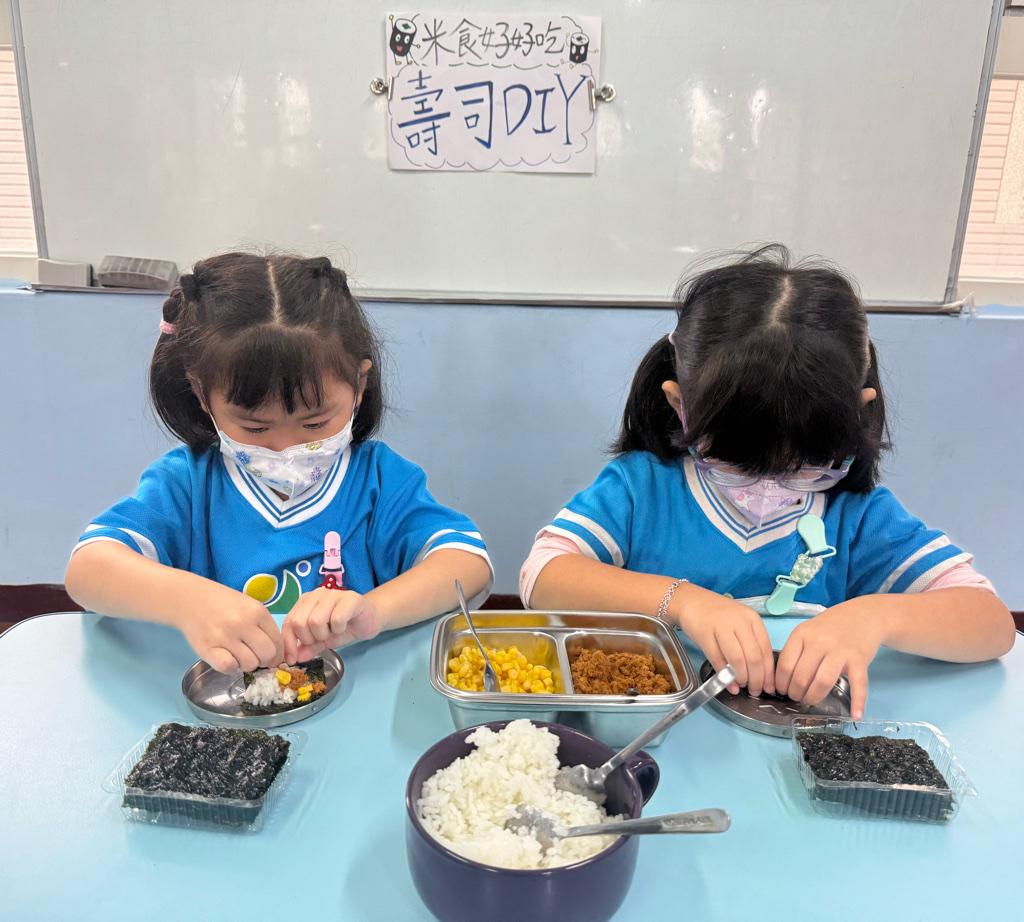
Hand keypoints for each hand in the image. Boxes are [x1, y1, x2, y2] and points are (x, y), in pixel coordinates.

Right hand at [177, 586, 283, 673]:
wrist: (190, 598)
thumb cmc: (223, 603)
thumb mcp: (249, 606)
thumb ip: (263, 626)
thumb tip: (277, 654)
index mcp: (257, 612)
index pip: (278, 642)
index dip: (277, 654)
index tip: (272, 657)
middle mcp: (243, 623)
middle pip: (267, 655)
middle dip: (264, 660)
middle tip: (255, 656)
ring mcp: (225, 636)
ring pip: (250, 664)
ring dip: (246, 663)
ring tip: (238, 653)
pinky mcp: (208, 648)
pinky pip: (229, 667)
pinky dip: (230, 667)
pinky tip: (226, 657)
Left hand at [281, 588, 382, 663]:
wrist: (370, 619)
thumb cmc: (344, 627)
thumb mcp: (323, 640)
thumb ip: (308, 647)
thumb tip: (294, 658)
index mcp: (306, 602)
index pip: (288, 623)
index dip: (289, 643)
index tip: (292, 660)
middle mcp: (316, 594)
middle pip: (300, 622)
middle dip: (309, 639)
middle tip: (322, 639)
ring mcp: (333, 594)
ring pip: (316, 621)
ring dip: (324, 634)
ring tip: (333, 632)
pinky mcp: (350, 598)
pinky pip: (336, 619)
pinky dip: (339, 629)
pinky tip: (344, 627)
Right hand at [670, 584, 775, 695]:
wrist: (690, 601)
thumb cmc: (717, 615)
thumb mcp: (739, 622)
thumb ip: (750, 642)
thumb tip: (760, 673)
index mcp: (752, 619)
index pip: (766, 650)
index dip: (768, 673)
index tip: (769, 688)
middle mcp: (740, 622)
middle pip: (754, 657)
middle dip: (757, 680)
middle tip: (755, 691)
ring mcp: (722, 627)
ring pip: (738, 660)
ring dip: (742, 678)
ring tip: (742, 687)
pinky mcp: (705, 634)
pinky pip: (718, 660)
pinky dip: (725, 676)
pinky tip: (728, 685)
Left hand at [775, 600, 883, 719]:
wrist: (863, 615)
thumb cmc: (831, 626)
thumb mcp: (808, 630)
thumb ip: (796, 649)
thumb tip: (781, 678)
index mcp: (802, 634)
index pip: (786, 665)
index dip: (781, 682)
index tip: (781, 690)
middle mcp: (820, 642)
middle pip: (802, 676)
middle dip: (795, 693)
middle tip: (796, 697)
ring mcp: (840, 651)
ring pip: (822, 682)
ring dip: (814, 697)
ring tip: (810, 700)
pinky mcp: (859, 659)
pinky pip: (858, 684)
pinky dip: (858, 701)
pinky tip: (856, 715)